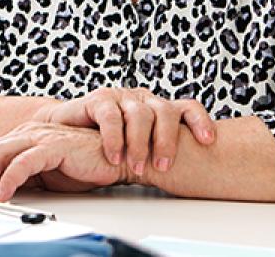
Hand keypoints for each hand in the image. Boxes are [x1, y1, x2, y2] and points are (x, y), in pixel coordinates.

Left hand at [0, 121, 130, 201]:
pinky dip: (11, 178)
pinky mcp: (53, 145)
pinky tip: (4, 194)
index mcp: (22, 137)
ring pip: (1, 153)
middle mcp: (27, 132)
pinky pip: (25, 162)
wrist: (116, 159)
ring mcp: (39, 137)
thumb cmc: (82, 165)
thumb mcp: (43, 174)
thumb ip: (20, 177)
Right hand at [34, 87, 216, 176]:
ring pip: (140, 114)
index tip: (208, 141)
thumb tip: (193, 176)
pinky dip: (114, 138)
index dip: (200, 122)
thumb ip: (160, 153)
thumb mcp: (141, 148)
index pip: (187, 108)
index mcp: (158, 109)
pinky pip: (111, 117)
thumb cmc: (108, 144)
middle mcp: (143, 100)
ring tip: (136, 166)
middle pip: (165, 112)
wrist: (66, 133)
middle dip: (167, 141)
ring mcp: (121, 97)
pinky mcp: (99, 100)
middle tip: (163, 166)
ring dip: (140, 143)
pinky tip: (114, 156)